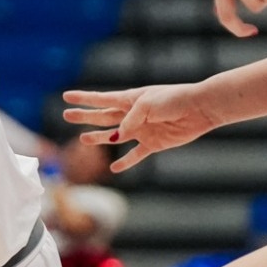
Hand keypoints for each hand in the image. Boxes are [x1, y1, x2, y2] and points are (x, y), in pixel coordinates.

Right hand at [62, 84, 223, 172]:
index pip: (101, 99)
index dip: (83, 98)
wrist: (199, 109)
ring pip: (114, 135)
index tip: (66, 97)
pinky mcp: (153, 144)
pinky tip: (115, 169)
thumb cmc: (173, 100)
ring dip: (99, 137)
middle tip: (66, 115)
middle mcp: (132, 115)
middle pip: (103, 116)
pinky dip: (126, 162)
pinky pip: (136, 155)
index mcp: (130, 99)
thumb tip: (116, 137)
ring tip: (84, 139)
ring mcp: (141, 130)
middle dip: (85, 116)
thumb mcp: (147, 105)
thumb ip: (129, 120)